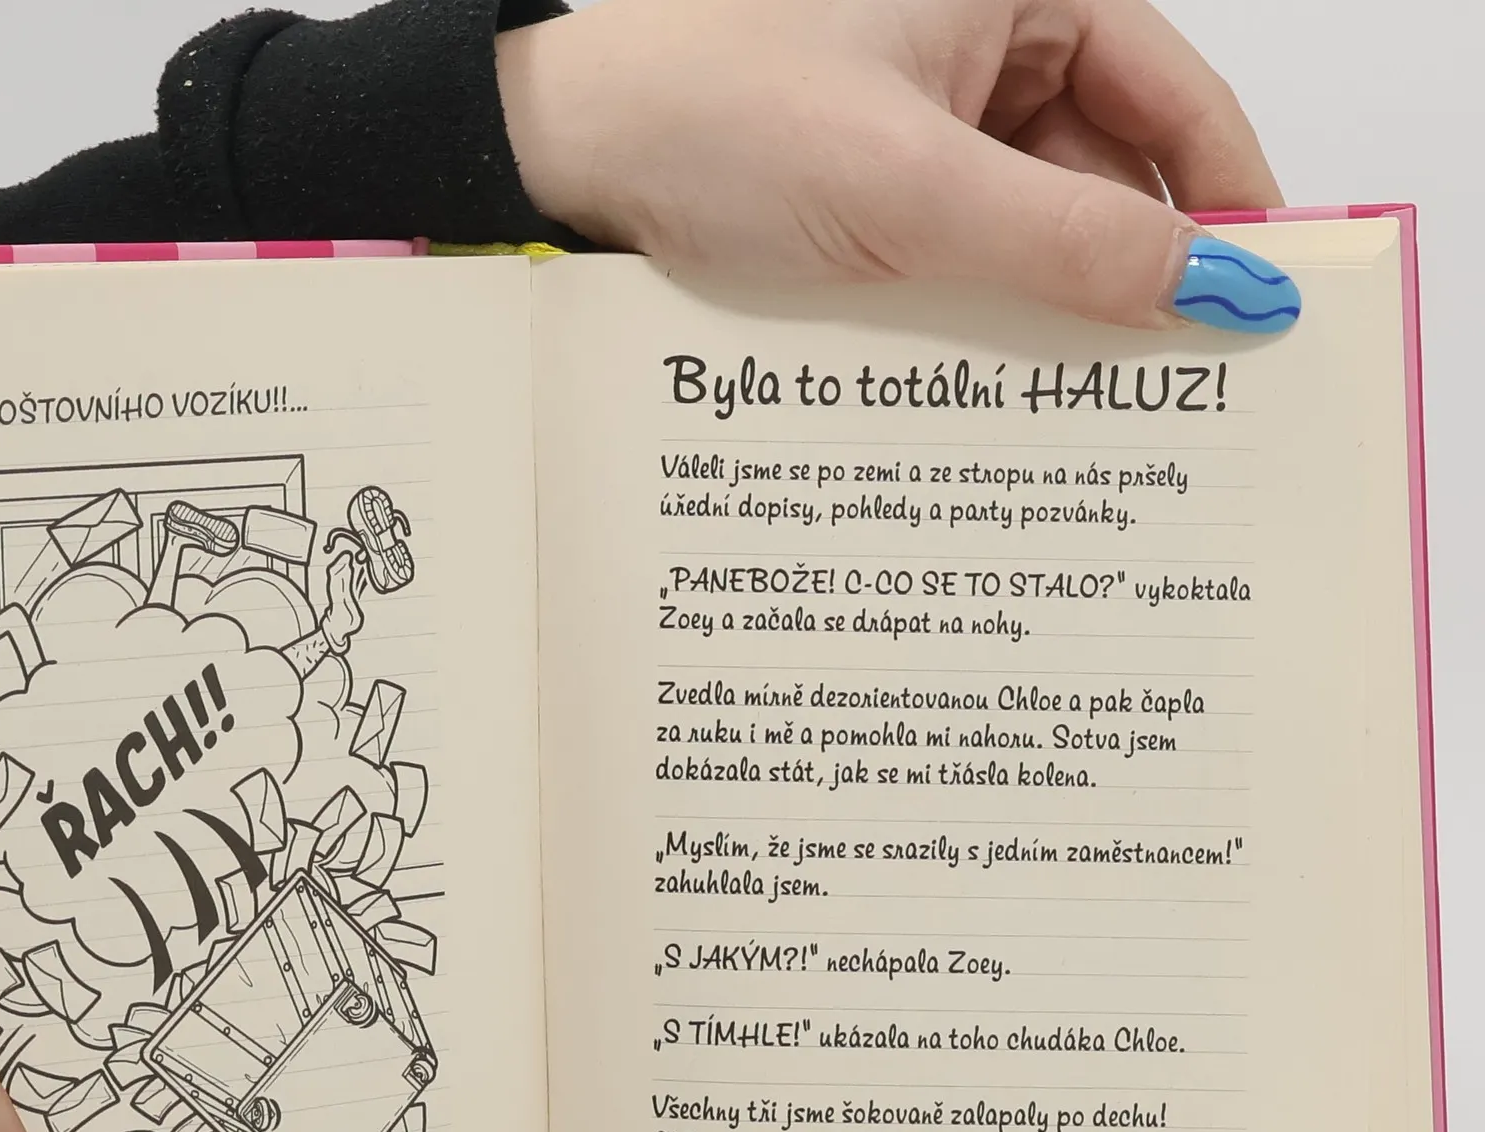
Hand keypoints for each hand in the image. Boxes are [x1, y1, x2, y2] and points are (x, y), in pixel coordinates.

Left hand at [498, 0, 1296, 330]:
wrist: (564, 156)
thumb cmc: (709, 116)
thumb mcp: (910, 188)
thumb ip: (1069, 240)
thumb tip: (1214, 283)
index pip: (1170, 87)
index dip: (1223, 193)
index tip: (1261, 296)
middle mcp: (981, 33)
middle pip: (1105, 162)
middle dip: (1130, 268)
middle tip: (1174, 382)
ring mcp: (924, 108)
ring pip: (1029, 216)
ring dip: (1048, 302)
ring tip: (1083, 400)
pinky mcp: (873, 176)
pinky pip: (960, 243)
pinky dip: (978, 306)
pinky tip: (993, 377)